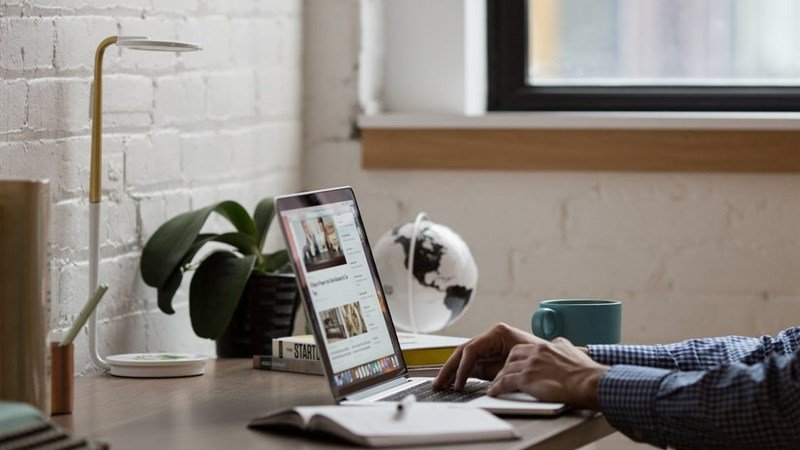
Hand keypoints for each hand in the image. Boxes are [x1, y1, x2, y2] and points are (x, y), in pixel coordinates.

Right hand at [433, 323, 546, 390]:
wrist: (557, 364)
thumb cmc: (539, 361)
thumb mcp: (510, 369)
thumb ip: (488, 372)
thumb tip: (467, 377)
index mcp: (498, 333)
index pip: (471, 350)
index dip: (460, 368)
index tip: (457, 383)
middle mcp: (493, 334)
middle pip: (464, 351)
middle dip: (449, 368)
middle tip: (438, 383)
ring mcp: (492, 342)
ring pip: (466, 355)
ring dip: (453, 370)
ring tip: (442, 384)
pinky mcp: (494, 352)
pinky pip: (475, 361)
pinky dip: (464, 371)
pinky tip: (455, 381)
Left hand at [488, 337, 608, 409]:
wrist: (588, 382)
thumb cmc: (585, 372)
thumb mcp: (571, 350)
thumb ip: (561, 346)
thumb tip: (559, 344)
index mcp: (545, 346)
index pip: (524, 349)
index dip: (517, 358)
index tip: (514, 365)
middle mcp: (535, 353)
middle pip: (511, 357)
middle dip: (506, 366)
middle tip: (502, 374)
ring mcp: (530, 365)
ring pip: (506, 369)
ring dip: (499, 378)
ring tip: (495, 385)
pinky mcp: (526, 379)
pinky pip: (505, 382)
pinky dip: (497, 388)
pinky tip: (494, 392)